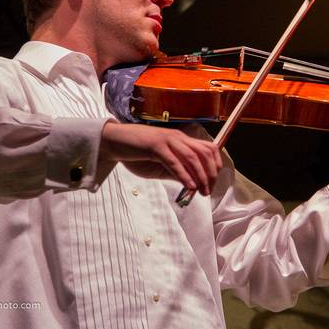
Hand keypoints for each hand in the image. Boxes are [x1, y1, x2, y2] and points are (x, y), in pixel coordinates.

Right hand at [99, 122, 222, 195]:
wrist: (114, 142)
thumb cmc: (137, 153)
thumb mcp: (161, 165)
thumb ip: (176, 172)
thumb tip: (192, 184)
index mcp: (181, 139)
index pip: (209, 148)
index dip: (215, 166)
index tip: (213, 182)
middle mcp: (178, 137)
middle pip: (204, 153)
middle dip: (210, 174)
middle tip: (208, 191)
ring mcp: (167, 140)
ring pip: (192, 157)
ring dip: (200, 176)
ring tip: (201, 191)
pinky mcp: (155, 145)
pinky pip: (174, 161)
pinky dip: (184, 174)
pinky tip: (189, 186)